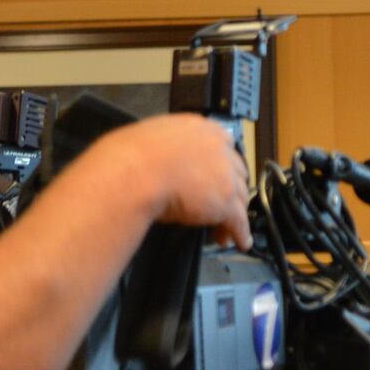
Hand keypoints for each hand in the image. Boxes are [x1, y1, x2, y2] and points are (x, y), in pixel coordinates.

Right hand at [101, 114, 252, 249]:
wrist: (132, 174)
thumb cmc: (129, 158)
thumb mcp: (152, 141)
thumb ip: (171, 149)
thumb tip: (167, 164)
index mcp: (199, 128)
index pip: (223, 146)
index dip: (223, 167)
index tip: (219, 179)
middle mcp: (218, 148)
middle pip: (236, 173)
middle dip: (231, 191)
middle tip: (222, 206)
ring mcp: (226, 174)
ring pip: (240, 197)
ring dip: (235, 214)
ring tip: (225, 230)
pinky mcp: (226, 200)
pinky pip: (239, 220)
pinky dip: (240, 233)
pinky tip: (240, 241)